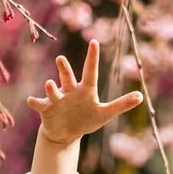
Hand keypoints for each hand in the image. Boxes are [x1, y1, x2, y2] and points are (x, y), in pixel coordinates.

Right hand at [28, 42, 142, 147]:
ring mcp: (57, 99)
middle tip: (61, 59)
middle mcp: (70, 90)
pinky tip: (31, 100)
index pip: (91, 71)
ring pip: (53, 90)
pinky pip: (39, 103)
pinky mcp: (46, 108)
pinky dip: (35, 102)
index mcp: (85, 90)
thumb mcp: (104, 114)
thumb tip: (141, 96)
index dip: (92, 58)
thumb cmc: (86, 119)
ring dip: (51, 88)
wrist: (66, 132)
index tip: (94, 41)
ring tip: (50, 84)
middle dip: (64, 69)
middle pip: (68, 77)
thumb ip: (121, 104)